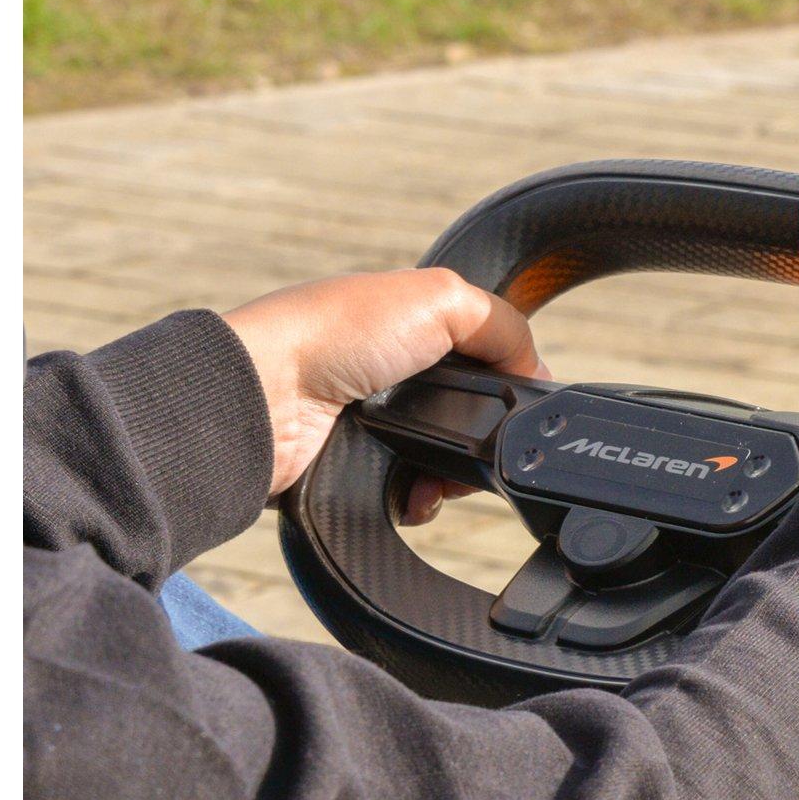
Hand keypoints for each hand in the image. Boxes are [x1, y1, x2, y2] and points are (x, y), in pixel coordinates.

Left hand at [224, 270, 545, 517]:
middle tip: (479, 443)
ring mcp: (370, 425)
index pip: (480, 357)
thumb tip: (535, 372)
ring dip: (451, 477)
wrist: (263, 397)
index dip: (505, 380)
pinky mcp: (351, 469)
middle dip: (482, 438)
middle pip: (469, 419)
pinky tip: (411, 495)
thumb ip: (502, 326)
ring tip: (437, 477)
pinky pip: (405, 496)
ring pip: (442, 464)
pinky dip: (416, 500)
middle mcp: (389, 373)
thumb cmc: (333, 332)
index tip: (517, 400)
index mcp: (407, 325)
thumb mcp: (440, 298)